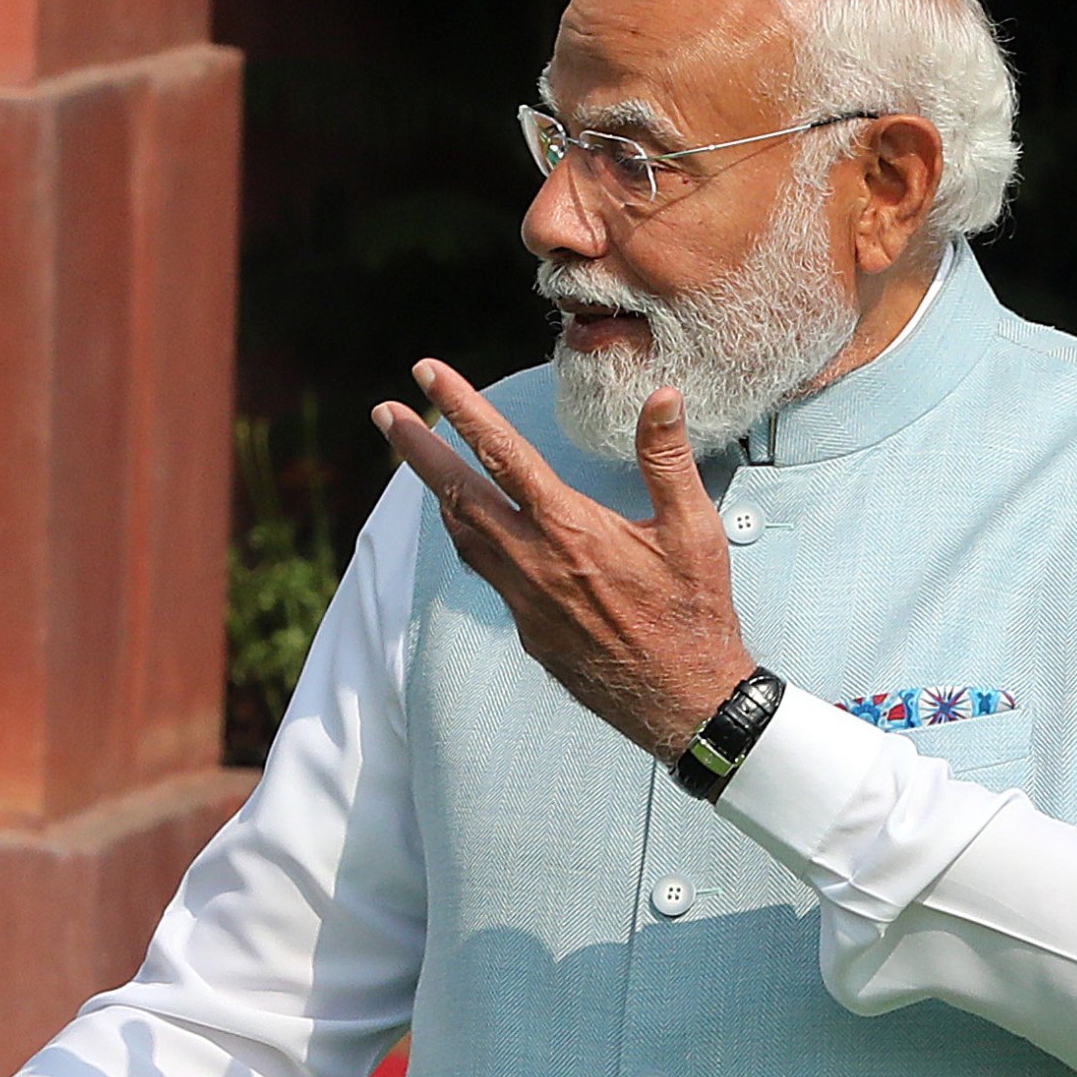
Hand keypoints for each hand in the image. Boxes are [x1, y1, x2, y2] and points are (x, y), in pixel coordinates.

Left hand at [375, 367, 755, 758]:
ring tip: (418, 456)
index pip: (501, 453)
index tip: (427, 375)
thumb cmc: (694, 612)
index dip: (460, 408)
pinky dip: (469, 536)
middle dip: (416, 448)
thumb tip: (661, 396)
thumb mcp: (693, 531)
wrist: (681, 701)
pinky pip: (485, 571)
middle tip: (382, 412)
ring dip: (438, 492)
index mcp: (570, 530)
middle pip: (457, 492)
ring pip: (463, 534)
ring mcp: (523, 599)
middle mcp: (534, 562)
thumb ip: (666, 459)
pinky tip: (468, 522)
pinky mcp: (526, 628)